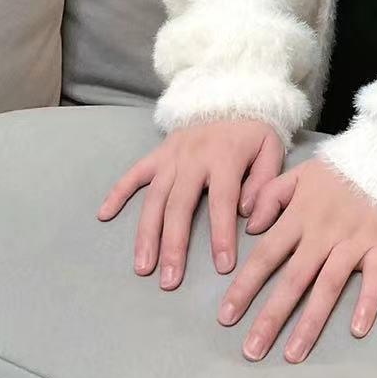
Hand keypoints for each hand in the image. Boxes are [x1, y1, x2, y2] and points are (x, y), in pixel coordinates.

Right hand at [96, 118, 283, 287]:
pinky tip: (104, 215)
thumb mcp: (272, 149)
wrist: (231, 96)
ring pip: (154, 197)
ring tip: (143, 266)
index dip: (222, 235)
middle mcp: (193, 158)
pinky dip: (117, 192)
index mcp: (224, 157)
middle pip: (179, 205)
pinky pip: (133, 173)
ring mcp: (171, 156)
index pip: (222, 202)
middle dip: (173, 245)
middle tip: (169, 280)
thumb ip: (265, 182)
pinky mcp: (157, 153)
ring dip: (146, 233)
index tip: (223, 267)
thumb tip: (247, 216)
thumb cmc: (252, 133)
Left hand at [220, 155, 376, 363]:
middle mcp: (323, 232)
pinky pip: (375, 278)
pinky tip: (356, 329)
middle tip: (252, 350)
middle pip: (294, 279)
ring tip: (292, 354)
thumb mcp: (299, 173)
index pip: (267, 254)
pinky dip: (367, 302)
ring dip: (311, 321)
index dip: (245, 286)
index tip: (227, 315)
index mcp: (300, 214)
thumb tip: (249, 227)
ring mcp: (354, 240)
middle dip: (271, 316)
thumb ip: (270, 195)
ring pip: (329, 285)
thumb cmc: (340, 169)